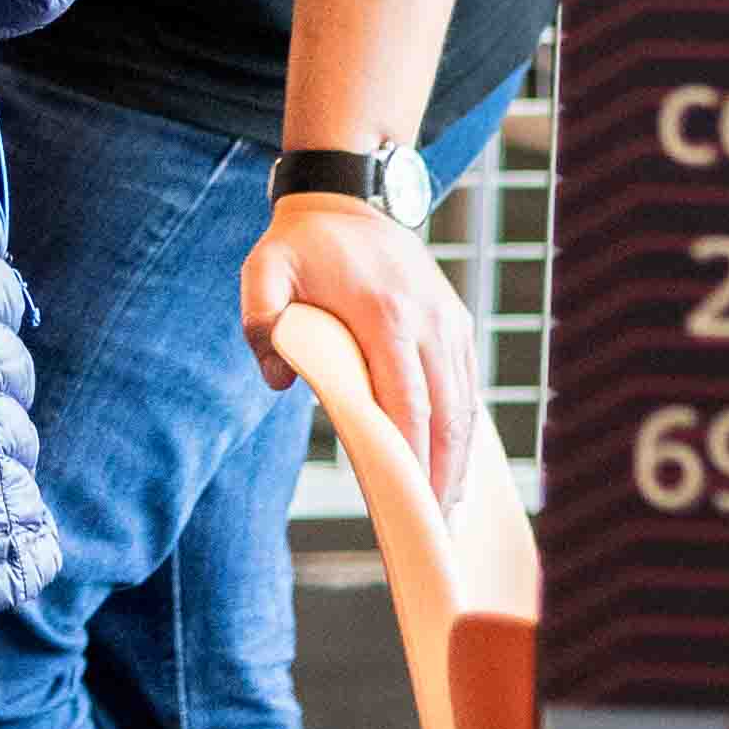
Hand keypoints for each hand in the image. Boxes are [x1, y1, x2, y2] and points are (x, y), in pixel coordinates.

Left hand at [243, 191, 480, 510]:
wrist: (348, 200)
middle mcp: (429, 321)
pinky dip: (466, 430)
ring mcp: (450, 322)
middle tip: (432, 527)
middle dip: (442, 474)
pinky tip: (455, 467)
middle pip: (447, 414)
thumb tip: (278, 380)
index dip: (411, 456)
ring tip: (447, 512)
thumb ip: (260, 320)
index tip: (407, 502)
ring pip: (466, 405)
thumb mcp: (263, 270)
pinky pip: (468, 386)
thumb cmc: (301, 246)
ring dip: (460, 460)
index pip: (407, 402)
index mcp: (386, 314)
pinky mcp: (457, 324)